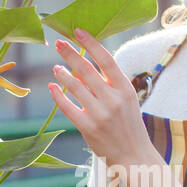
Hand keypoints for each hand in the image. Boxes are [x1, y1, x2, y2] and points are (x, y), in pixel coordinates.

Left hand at [49, 27, 152, 168]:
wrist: (134, 155)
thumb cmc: (128, 124)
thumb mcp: (126, 99)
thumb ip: (108, 82)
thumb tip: (83, 64)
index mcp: (125, 88)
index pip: (106, 59)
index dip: (91, 43)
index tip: (77, 31)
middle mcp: (113, 99)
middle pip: (87, 70)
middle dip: (70, 54)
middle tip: (58, 43)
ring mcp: (100, 114)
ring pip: (75, 86)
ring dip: (63, 74)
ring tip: (56, 67)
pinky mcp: (88, 127)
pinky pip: (67, 107)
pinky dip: (58, 94)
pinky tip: (53, 86)